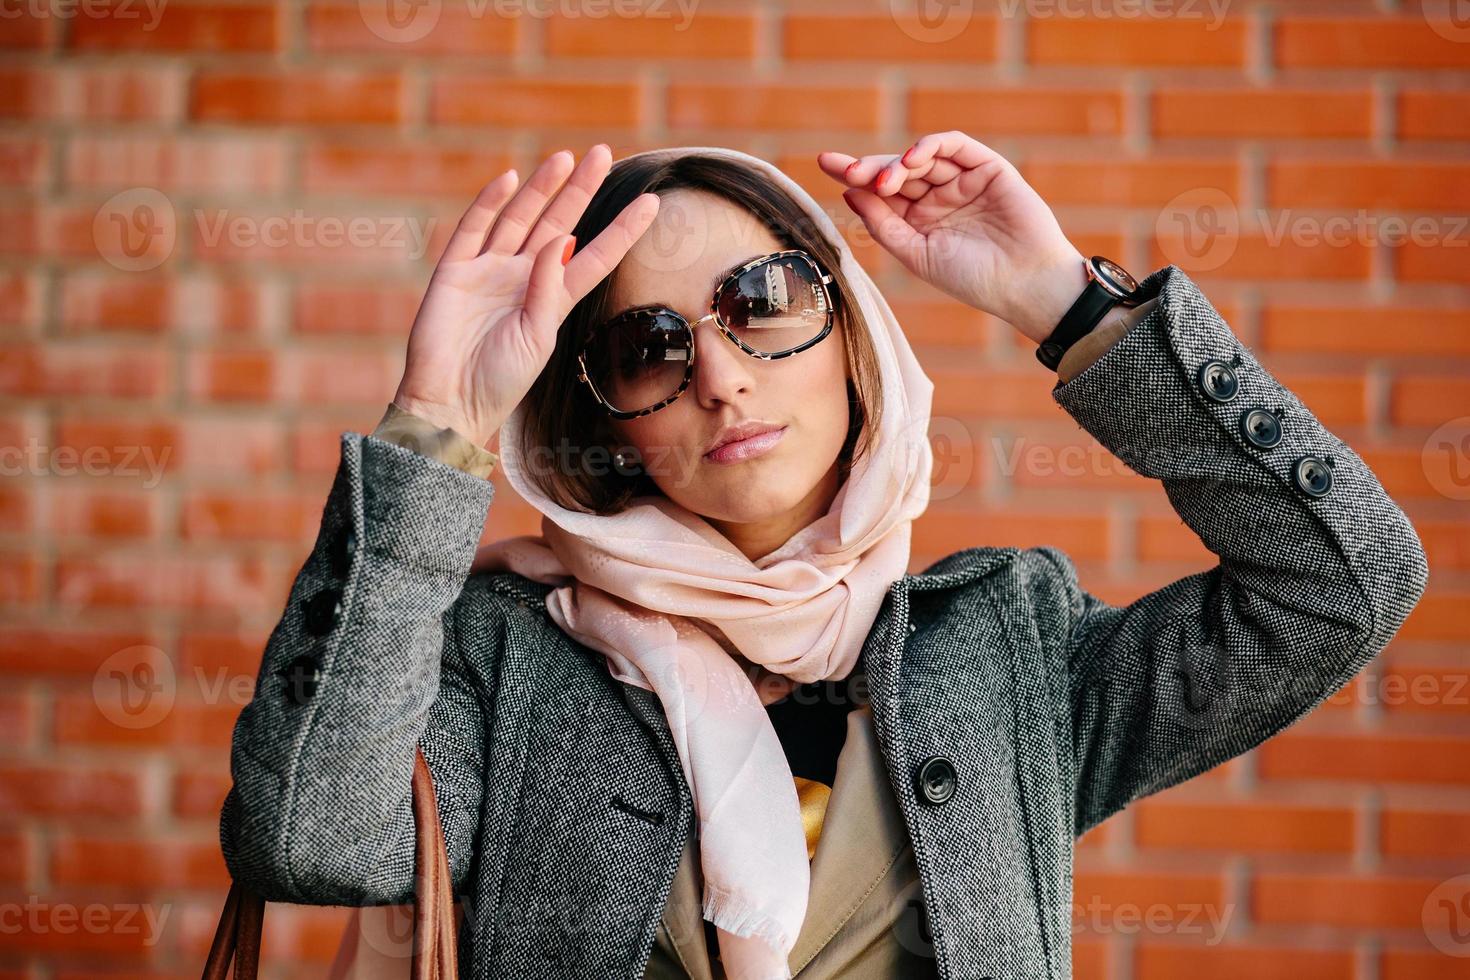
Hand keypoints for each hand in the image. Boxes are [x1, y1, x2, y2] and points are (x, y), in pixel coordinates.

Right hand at [392, 144, 659, 446]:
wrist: (448, 403)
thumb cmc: (500, 382)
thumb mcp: (537, 339)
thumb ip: (549, 289)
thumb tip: (562, 239)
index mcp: (553, 300)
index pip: (596, 256)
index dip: (622, 230)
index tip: (651, 203)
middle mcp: (524, 279)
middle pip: (558, 224)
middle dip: (580, 190)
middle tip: (603, 154)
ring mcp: (489, 271)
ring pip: (520, 218)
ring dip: (542, 189)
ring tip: (565, 158)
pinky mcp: (455, 271)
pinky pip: (474, 228)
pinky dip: (490, 202)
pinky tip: (510, 178)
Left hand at [817, 130, 1086, 343]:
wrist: (1023, 284)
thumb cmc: (972, 278)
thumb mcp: (916, 254)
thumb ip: (883, 224)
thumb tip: (849, 193)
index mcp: (919, 220)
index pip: (881, 192)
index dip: (854, 176)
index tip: (826, 163)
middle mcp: (938, 197)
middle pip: (896, 171)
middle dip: (869, 167)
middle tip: (846, 169)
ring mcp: (962, 180)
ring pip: (922, 157)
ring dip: (898, 163)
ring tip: (884, 181)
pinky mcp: (987, 167)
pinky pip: (954, 146)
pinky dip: (930, 146)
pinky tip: (911, 158)